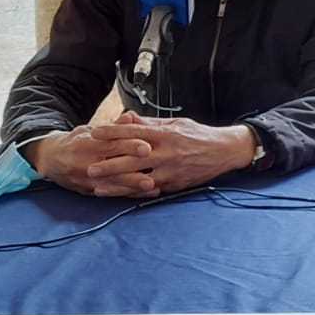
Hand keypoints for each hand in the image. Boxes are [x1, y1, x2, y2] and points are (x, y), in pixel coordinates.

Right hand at [23, 126, 157, 197]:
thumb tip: (130, 117)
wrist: (50, 158)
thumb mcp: (90, 130)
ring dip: (133, 187)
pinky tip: (142, 195)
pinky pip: (108, 194)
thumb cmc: (76, 141)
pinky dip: (126, 194)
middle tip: (152, 175)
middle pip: (113, 167)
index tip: (147, 147)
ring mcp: (86, 178)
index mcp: (89, 143)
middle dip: (133, 172)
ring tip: (152, 187)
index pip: (112, 144)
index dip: (130, 146)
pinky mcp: (87, 190)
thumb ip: (113, 127)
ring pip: (112, 184)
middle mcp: (87, 162)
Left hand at [86, 114, 257, 193]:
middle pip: (132, 160)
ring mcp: (171, 171)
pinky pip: (152, 191)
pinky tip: (120, 196)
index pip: (134, 132)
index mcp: (166, 134)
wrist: (225, 151)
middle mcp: (167, 153)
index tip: (94, 134)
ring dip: (117, 185)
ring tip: (98, 188)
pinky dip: (134, 194)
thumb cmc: (198, 134)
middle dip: (109, 165)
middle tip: (89, 169)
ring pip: (139, 180)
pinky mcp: (176, 185)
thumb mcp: (176, 123)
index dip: (112, 133)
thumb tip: (127, 118)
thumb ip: (150, 124)